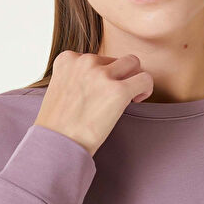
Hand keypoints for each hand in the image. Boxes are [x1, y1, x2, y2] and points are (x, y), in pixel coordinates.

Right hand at [34, 51, 153, 156]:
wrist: (58, 145)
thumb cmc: (58, 126)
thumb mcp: (59, 90)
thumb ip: (76, 77)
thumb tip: (100, 79)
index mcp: (67, 59)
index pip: (96, 58)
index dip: (102, 76)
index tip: (98, 93)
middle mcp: (84, 62)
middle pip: (116, 59)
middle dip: (120, 75)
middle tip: (115, 97)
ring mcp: (102, 75)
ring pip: (133, 63)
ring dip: (133, 78)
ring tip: (128, 97)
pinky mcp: (118, 90)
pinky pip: (145, 79)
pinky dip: (145, 89)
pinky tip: (136, 101)